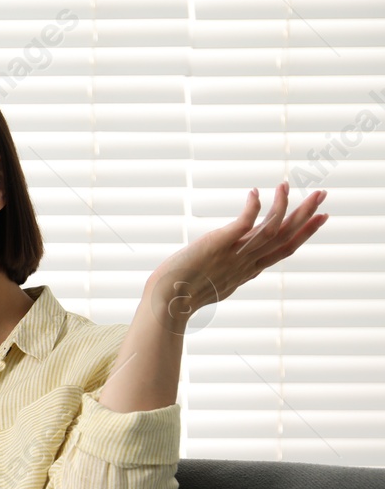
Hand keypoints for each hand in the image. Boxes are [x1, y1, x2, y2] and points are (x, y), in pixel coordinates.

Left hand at [145, 180, 327, 332]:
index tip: (321, 217)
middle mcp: (245, 263)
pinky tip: (255, 193)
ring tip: (287, 185)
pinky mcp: (218, 244)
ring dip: (283, 206)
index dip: (304, 233)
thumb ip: (227, 272)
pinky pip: (243, 223)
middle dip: (306, 216)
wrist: (165, 303)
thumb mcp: (213, 285)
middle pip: (285, 238)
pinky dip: (253, 207)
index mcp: (246, 272)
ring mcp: (233, 254)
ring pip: (271, 229)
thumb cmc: (179, 296)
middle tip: (322, 194)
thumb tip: (228, 265)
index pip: (283, 250)